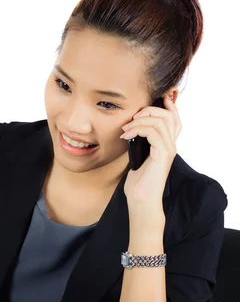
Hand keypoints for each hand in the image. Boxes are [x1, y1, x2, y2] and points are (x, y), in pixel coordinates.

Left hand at [120, 94, 181, 208]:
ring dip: (140, 120)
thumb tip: (130, 130)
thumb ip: (139, 143)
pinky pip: (154, 132)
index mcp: (166, 145)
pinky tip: (127, 135)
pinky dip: (138, 129)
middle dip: (148, 111)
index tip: (155, 99)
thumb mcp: (137, 158)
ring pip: (160, 121)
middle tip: (131, 119)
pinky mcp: (163, 155)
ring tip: (126, 129)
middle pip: (168, 115)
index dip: (168, 106)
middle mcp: (171, 146)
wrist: (141, 202)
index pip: (174, 119)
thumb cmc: (138, 184)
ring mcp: (168, 150)